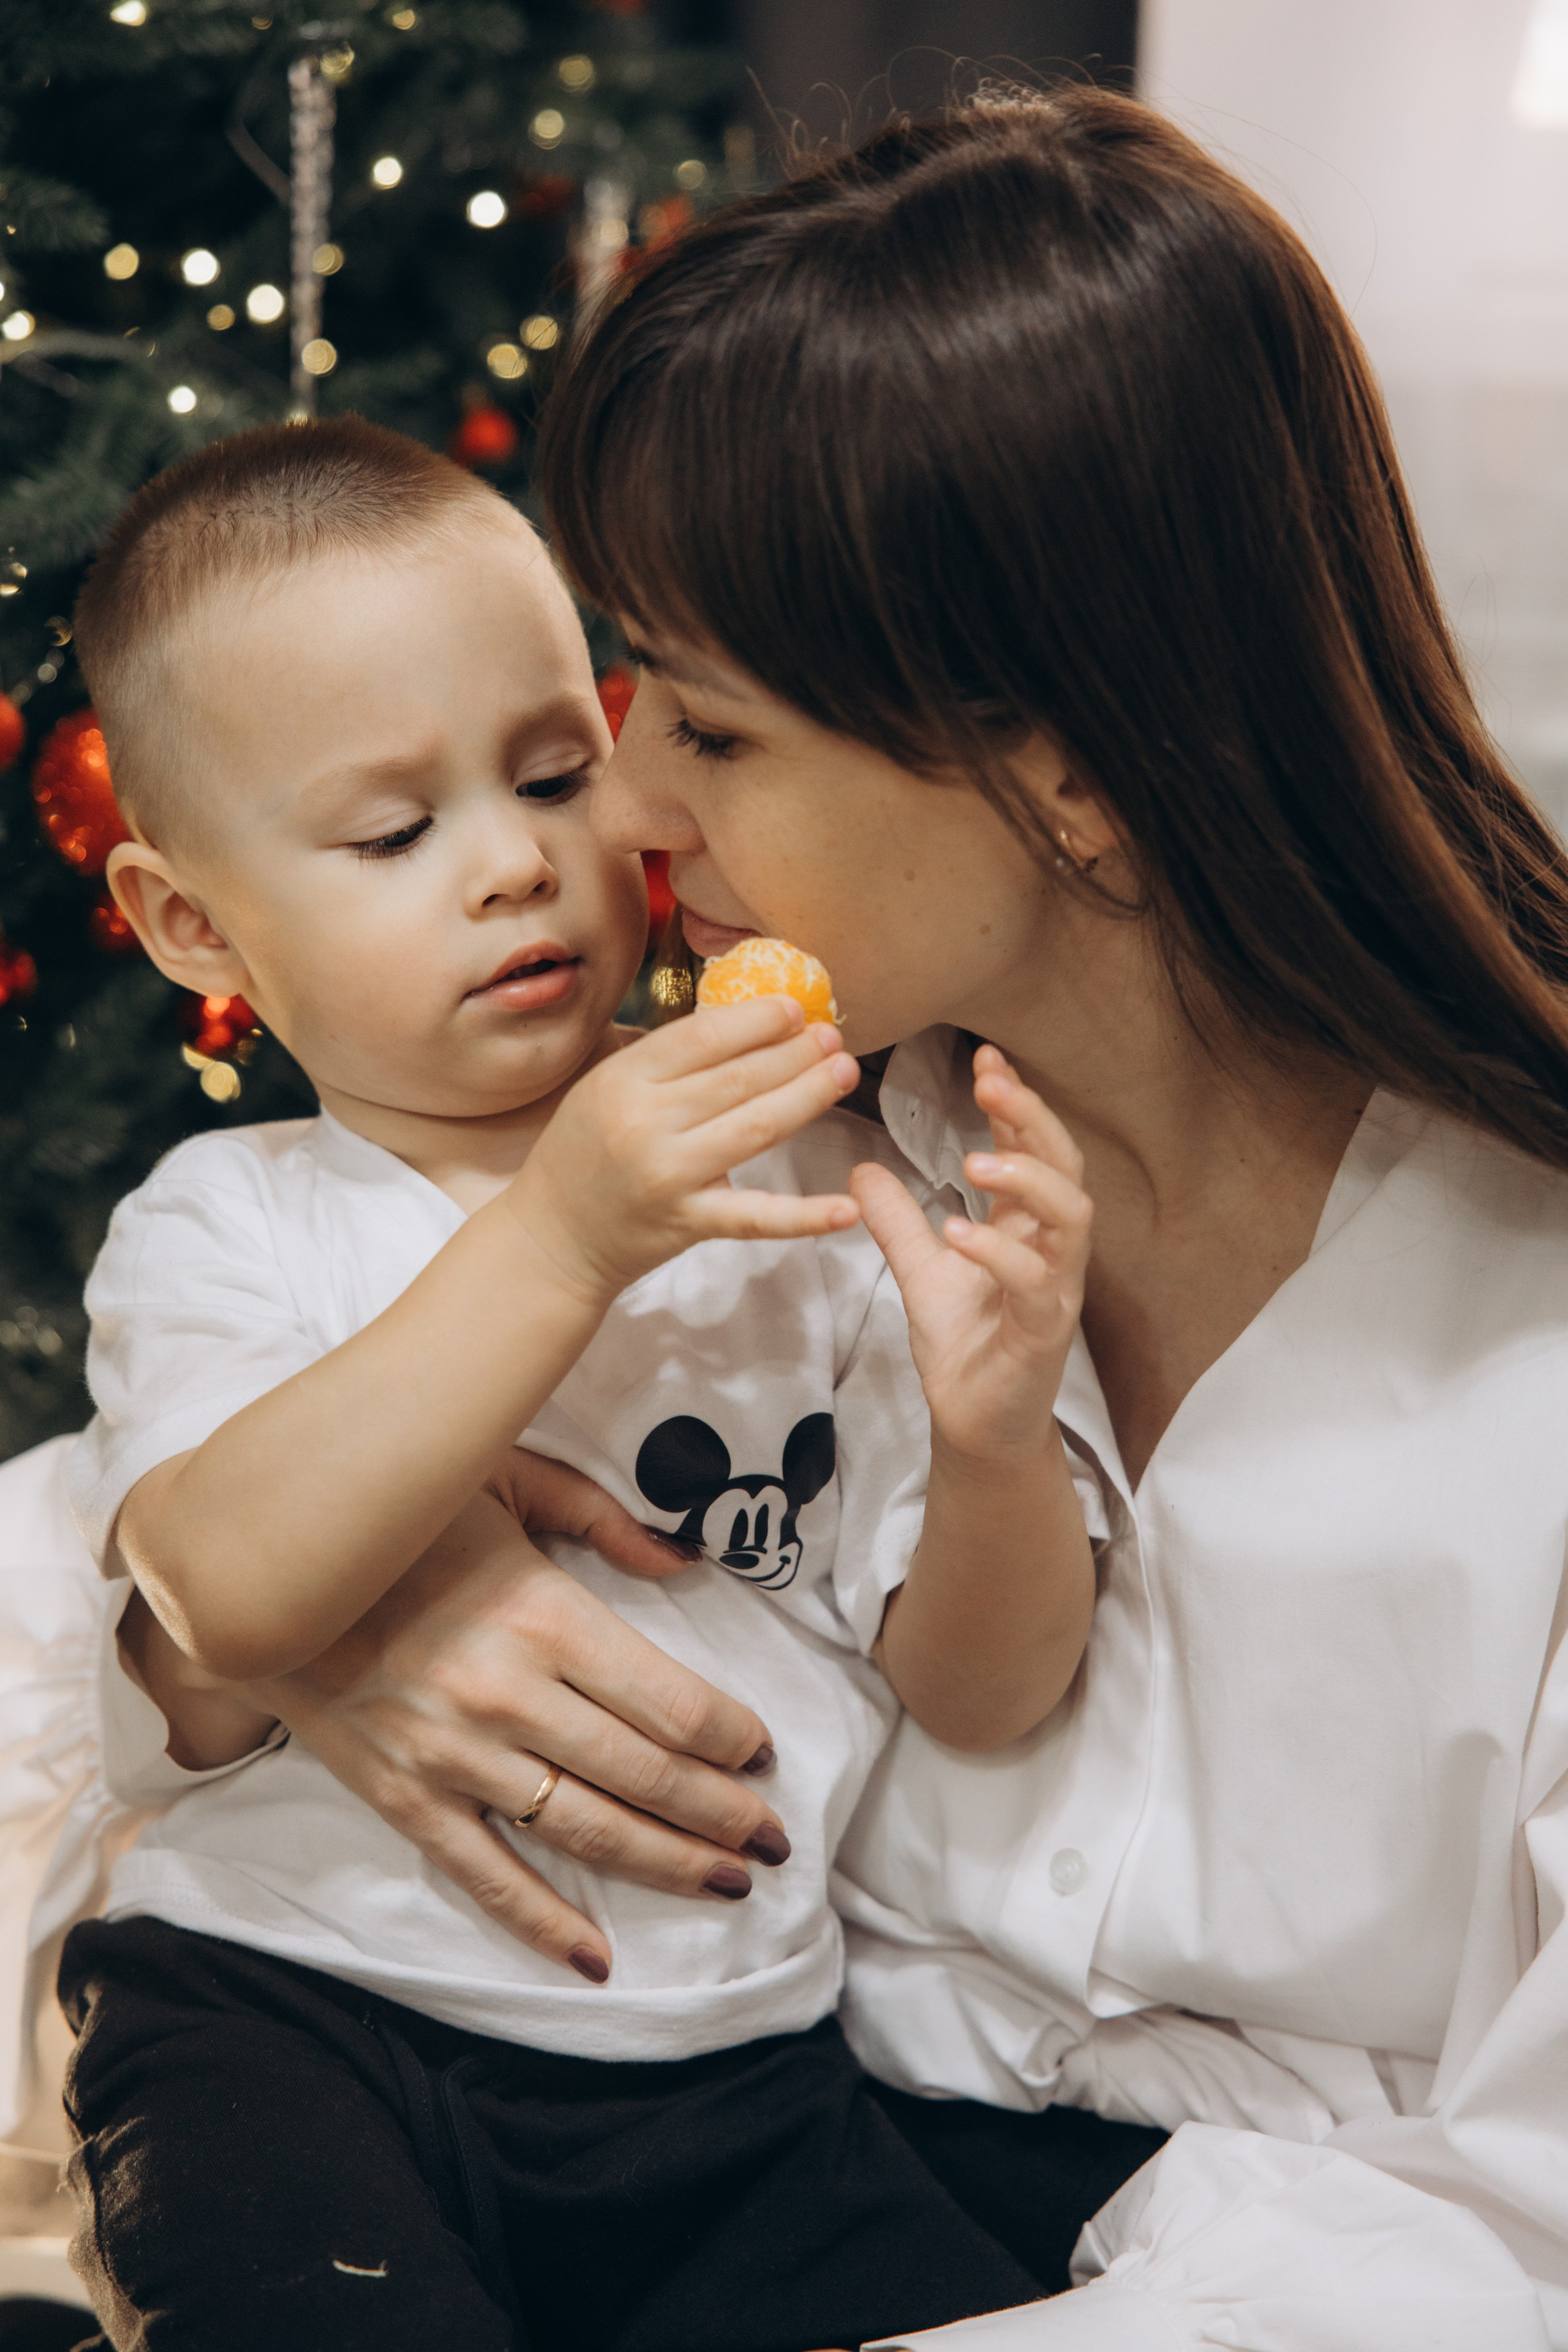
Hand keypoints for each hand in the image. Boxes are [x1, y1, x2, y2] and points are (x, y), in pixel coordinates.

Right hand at [255, 1485, 790, 1978]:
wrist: (262, 1574)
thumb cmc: (401, 1517)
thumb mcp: (504, 1476)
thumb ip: (601, 1518)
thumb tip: (686, 1565)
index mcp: (542, 1615)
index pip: (668, 1700)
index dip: (730, 1736)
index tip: (764, 1754)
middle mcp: (507, 1696)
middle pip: (645, 1774)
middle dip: (722, 1814)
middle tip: (775, 1840)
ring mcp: (454, 1757)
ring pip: (586, 1830)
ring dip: (667, 1864)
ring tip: (731, 1882)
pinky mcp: (407, 1799)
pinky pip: (487, 1877)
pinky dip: (544, 1925)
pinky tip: (597, 1959)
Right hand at [506, 997, 861, 1300]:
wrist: (550, 1238)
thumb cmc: (583, 1156)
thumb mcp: (605, 1089)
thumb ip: (665, 1062)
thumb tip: (745, 1024)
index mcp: (622, 1080)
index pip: (704, 1036)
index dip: (758, 1018)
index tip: (795, 1008)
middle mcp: (645, 1123)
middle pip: (739, 1077)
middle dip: (796, 1052)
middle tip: (833, 1036)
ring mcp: (669, 1176)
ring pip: (757, 1128)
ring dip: (809, 1097)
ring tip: (843, 1072)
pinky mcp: (688, 1224)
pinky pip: (756, 1217)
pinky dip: (805, 1217)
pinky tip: (847, 1209)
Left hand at [850, 1044, 1091, 1462]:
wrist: (976, 1426)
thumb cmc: (965, 1346)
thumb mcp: (920, 1272)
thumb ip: (898, 1221)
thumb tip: (860, 1170)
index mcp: (1026, 1227)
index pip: (1034, 1148)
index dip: (1017, 1102)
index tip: (985, 1059)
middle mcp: (1052, 1249)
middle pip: (1065, 1165)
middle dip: (1031, 1118)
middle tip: (990, 1081)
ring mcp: (1056, 1288)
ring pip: (1072, 1216)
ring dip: (1027, 1178)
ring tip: (975, 1159)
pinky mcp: (1045, 1331)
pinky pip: (1037, 1282)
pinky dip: (1000, 1251)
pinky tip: (960, 1230)